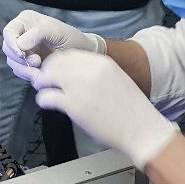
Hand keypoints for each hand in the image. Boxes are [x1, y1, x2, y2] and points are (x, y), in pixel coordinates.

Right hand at [2, 10, 104, 83]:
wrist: (81, 53)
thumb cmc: (71, 38)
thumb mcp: (57, 32)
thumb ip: (38, 33)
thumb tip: (20, 44)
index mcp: (26, 21)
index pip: (8, 32)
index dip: (12, 44)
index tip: (22, 54)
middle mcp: (22, 34)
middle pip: (7, 48)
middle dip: (19, 58)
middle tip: (37, 62)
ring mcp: (23, 49)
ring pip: (12, 61)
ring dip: (24, 68)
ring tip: (40, 68)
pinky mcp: (27, 63)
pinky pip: (19, 70)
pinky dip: (27, 74)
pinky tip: (40, 72)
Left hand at [33, 51, 178, 170]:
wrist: (141, 128)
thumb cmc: (132, 110)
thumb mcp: (117, 80)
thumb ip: (98, 75)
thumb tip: (79, 76)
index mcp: (102, 63)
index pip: (70, 55)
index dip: (59, 63)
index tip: (56, 70)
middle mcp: (90, 71)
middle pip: (56, 63)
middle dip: (48, 71)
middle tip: (45, 81)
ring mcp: (80, 87)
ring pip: (47, 77)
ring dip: (42, 84)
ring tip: (44, 90)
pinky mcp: (73, 105)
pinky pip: (47, 97)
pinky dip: (43, 100)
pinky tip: (47, 103)